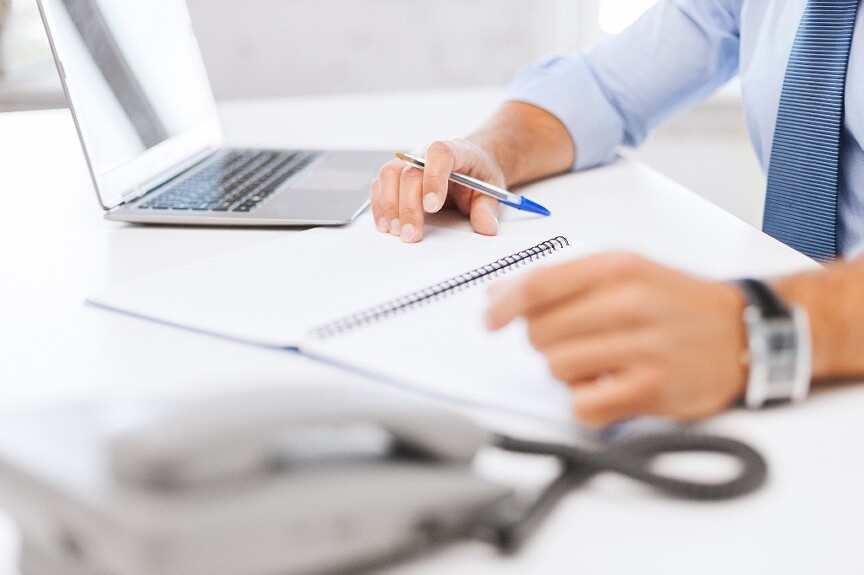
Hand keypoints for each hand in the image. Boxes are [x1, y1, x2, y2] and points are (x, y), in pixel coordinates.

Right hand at [370, 139, 504, 242]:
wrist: (471, 164)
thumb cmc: (479, 175)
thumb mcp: (492, 190)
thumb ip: (488, 208)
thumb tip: (487, 227)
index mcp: (456, 151)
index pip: (440, 154)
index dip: (433, 178)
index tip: (433, 207)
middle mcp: (427, 153)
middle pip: (411, 173)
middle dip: (409, 206)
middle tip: (411, 234)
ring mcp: (409, 162)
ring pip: (390, 174)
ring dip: (389, 205)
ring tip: (396, 231)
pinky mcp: (397, 174)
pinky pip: (380, 184)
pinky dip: (380, 205)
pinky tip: (386, 225)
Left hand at [485, 252, 747, 427]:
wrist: (745, 334)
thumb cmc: (678, 303)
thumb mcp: (625, 271)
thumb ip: (562, 281)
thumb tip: (499, 295)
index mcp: (617, 266)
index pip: (538, 286)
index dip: (503, 305)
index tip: (490, 319)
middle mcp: (629, 302)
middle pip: (539, 332)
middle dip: (545, 340)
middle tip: (574, 340)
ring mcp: (641, 348)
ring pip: (555, 368)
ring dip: (567, 371)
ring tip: (599, 362)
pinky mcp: (650, 390)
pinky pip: (581, 405)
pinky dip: (585, 402)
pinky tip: (607, 387)